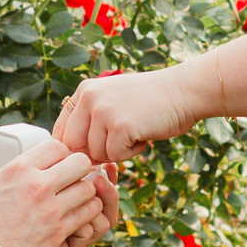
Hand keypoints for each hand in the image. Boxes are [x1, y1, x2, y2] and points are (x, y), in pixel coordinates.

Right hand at [0, 138, 108, 246]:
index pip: (56, 146)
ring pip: (89, 188)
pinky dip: (89, 214)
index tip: (61, 164)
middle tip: (76, 180)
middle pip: (80, 162)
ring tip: (80, 200)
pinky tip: (82, 217)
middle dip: (82, 169)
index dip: (63, 153)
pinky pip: (89, 213)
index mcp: (17, 170)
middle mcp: (37, 185)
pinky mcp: (58, 230)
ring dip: (88, 193)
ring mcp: (50, 208)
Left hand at [53, 65, 211, 164]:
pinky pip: (115, 156)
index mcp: (84, 91)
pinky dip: (131, 153)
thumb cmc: (151, 101)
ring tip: (136, 133)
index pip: (62, 131)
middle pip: (74, 146)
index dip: (76, 148)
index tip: (94, 152)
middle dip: (94, 154)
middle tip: (118, 145)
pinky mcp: (120, 126)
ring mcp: (103, 111)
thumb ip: (92, 119)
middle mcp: (89, 98)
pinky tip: (143, 136)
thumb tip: (73, 155)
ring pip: (95, 154)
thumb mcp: (114, 100)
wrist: (184, 91)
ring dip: (116, 152)